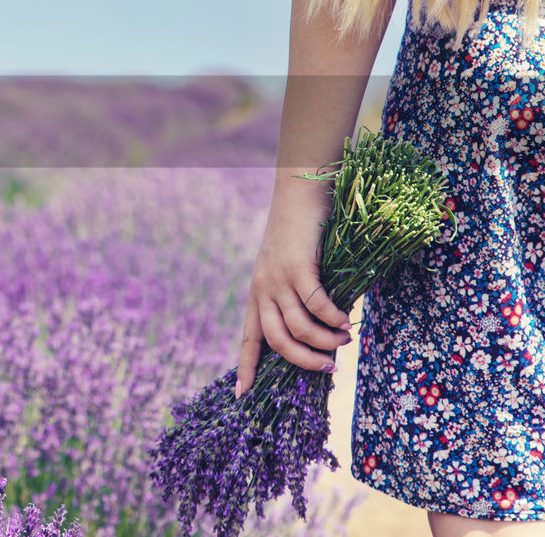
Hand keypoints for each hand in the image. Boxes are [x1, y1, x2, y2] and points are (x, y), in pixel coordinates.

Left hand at [235, 188, 352, 397]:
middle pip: (277, 342)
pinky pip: (316, 305)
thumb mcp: (293, 271)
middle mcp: (262, 289)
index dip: (246, 366)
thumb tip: (323, 333)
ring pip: (298, 328)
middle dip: (304, 362)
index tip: (242, 395)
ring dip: (325, 340)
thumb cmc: (303, 234)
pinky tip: (346, 318)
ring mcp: (278, 279)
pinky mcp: (298, 267)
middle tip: (330, 367)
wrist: (299, 194)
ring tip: (345, 338)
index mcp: (258, 294)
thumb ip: (300, 300)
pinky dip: (333, 317)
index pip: (248, 338)